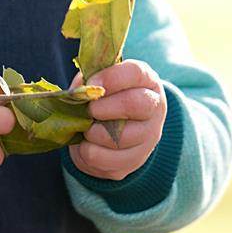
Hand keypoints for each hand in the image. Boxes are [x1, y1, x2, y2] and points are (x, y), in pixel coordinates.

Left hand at [67, 59, 166, 179]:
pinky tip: (88, 144)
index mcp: (146, 81)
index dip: (110, 78)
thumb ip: (89, 82)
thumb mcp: (98, 84)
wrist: (113, 135)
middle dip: (104, 107)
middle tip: (89, 110)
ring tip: (87, 129)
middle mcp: (154, 107)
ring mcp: (148, 136)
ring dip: (94, 133)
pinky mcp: (135, 159)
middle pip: (134, 104)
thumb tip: (78, 93)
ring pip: (120, 137)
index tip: (92, 84)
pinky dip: (89, 152)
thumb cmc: (104, 101)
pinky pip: (106, 159)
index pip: (135, 73)